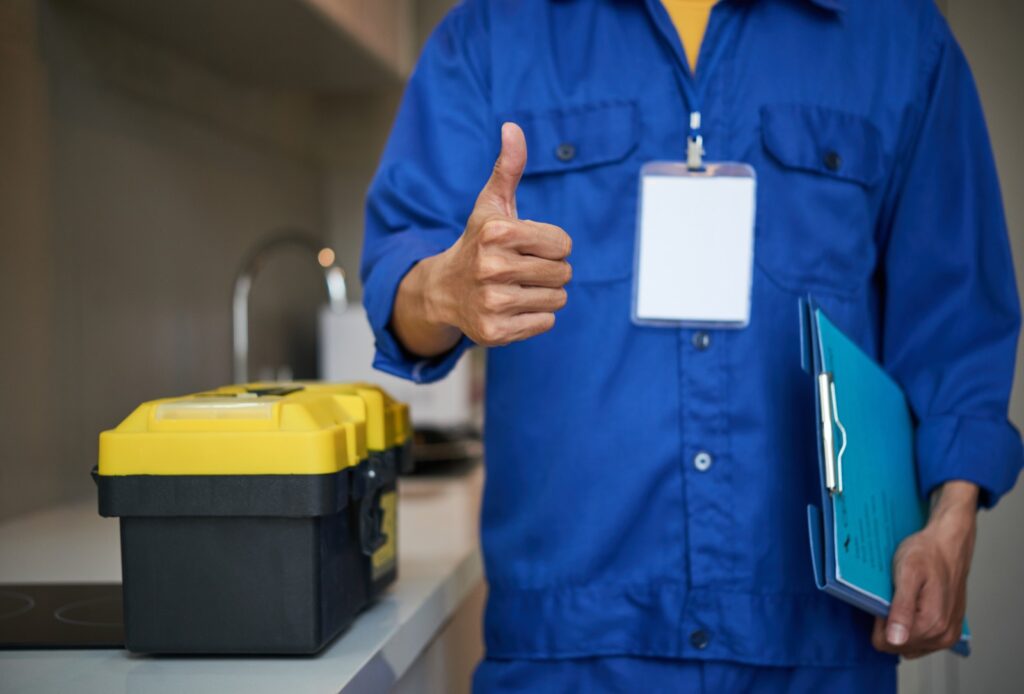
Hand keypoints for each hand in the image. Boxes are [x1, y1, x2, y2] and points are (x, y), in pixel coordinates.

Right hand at [391, 122, 572, 355]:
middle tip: (522, 269)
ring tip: (517, 287)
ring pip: (558, 299)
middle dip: (549, 270)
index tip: (527, 246)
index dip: (552, 245)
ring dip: (545, 294)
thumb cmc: (478, 242)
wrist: (444, 290)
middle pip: (563, 273)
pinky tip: (512, 306)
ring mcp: (492, 302)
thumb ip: (508, 167)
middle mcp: (491, 267)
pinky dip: (535, 316)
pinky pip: (545, 323)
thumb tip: (512, 127)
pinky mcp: (495, 332)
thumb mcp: (491, 204)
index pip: (563, 244)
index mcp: (497, 232)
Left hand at [872, 481, 977, 657]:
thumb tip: (895, 639)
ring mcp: (948, 636)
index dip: (879, 621)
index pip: (886, 643)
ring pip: (908, 645)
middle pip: (897, 646)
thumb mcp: (907, 574)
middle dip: (890, 624)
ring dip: (901, 625)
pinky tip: (915, 604)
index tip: (885, 599)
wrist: (949, 544)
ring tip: (906, 598)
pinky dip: (913, 626)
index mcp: (932, 623)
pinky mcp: (949, 631)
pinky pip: (920, 641)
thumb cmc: (927, 553)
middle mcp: (943, 635)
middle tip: (896, 596)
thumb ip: (901, 609)